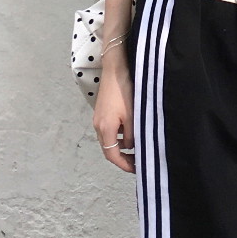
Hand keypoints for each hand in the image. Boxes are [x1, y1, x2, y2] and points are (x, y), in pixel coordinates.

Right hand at [92, 50, 135, 173]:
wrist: (115, 69)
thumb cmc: (124, 91)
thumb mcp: (132, 116)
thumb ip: (132, 135)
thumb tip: (131, 146)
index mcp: (105, 129)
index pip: (112, 155)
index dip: (124, 164)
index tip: (136, 169)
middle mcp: (98, 125)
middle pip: (109, 148)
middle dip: (123, 156)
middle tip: (138, 160)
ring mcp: (98, 117)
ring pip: (110, 138)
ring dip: (122, 144)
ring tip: (138, 145)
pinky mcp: (101, 110)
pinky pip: (110, 128)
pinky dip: (119, 133)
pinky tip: (131, 129)